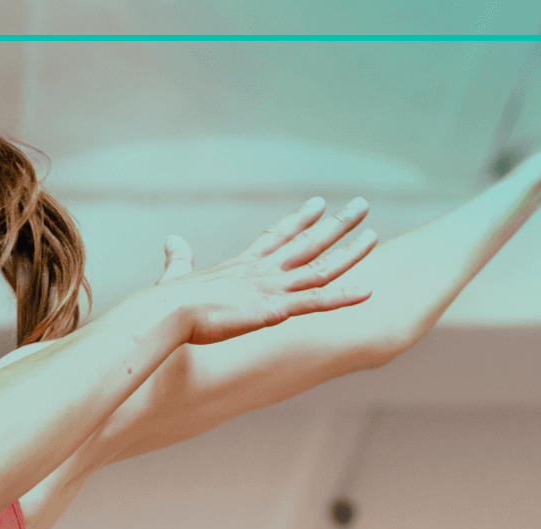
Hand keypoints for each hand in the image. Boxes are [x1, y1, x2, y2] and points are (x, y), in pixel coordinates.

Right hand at [152, 197, 376, 345]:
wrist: (168, 313)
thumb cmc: (166, 302)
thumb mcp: (174, 275)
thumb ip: (178, 258)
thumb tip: (171, 240)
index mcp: (240, 265)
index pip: (276, 235)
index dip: (299, 219)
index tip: (318, 203)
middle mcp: (262, 270)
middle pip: (307, 241)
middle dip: (336, 223)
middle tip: (361, 205)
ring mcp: (271, 288)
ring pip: (320, 267)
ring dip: (349, 252)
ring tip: (373, 235)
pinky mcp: (274, 309)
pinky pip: (317, 302)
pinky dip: (344, 296)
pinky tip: (369, 290)